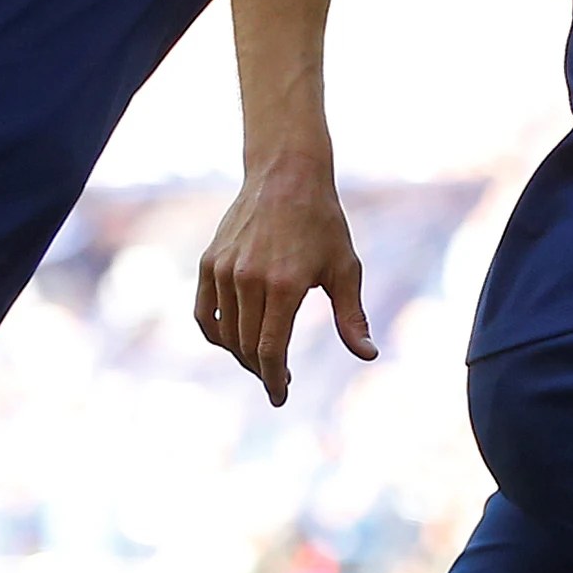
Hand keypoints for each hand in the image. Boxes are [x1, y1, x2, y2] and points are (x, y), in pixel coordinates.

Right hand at [196, 159, 372, 405]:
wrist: (285, 175)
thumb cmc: (323, 223)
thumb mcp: (345, 268)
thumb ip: (351, 316)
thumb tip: (368, 355)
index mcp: (284, 285)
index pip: (271, 350)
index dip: (275, 380)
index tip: (281, 397)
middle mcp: (248, 280)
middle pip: (247, 347)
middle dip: (263, 371)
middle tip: (279, 379)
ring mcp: (223, 271)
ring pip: (225, 334)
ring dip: (242, 355)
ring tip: (262, 360)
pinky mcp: (209, 263)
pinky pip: (204, 314)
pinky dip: (216, 334)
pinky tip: (234, 341)